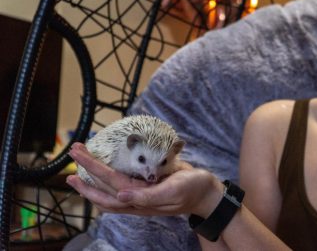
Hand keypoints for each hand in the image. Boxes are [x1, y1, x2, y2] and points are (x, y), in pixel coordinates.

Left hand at [67, 142, 222, 216]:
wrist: (207, 192)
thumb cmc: (193, 190)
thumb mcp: (173, 193)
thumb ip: (147, 196)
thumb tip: (120, 195)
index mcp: (141, 199)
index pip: (110, 183)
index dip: (93, 170)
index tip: (80, 154)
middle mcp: (136, 198)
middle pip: (103, 188)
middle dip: (85, 173)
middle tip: (73, 153)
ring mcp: (140, 193)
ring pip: (109, 189)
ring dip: (92, 178)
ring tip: (77, 168)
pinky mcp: (146, 186)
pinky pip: (121, 183)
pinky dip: (108, 178)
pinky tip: (103, 170)